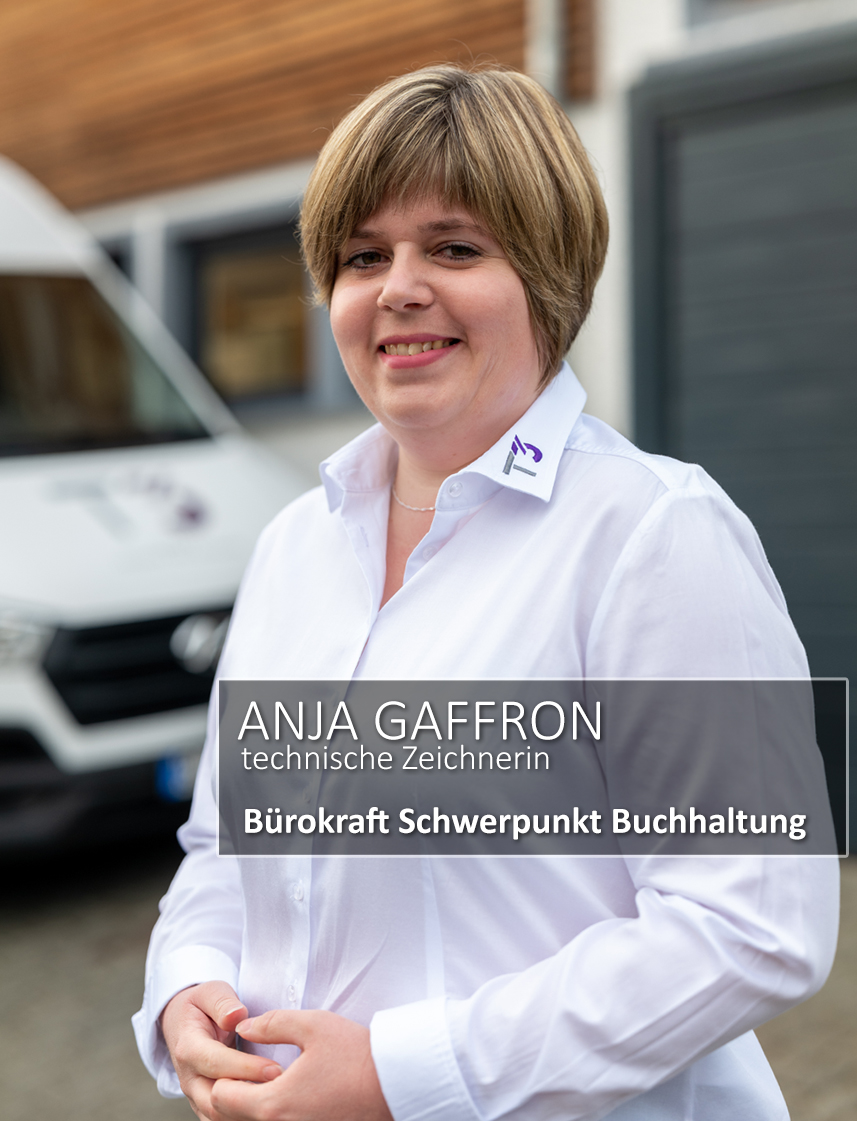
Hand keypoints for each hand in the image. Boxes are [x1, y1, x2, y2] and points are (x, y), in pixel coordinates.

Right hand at [160, 981, 281, 1120]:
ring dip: (249, 1112)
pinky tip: (270, 1108)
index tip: (276, 1069)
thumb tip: (237, 1016)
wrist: (182, 1023)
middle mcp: (189, 1079)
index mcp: (188, 1048)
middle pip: (215, 1099)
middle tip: (285, 1087)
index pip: (216, 1064)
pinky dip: (245, 1116)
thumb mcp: (210, 992)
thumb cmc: (201, 1005)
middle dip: (251, 1097)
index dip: (246, 1068)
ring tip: (281, 1099)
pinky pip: (224, 1120)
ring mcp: (196, 1096)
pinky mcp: (206, 1106)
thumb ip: (222, 1003)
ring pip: (218, 1117)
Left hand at [209, 1009, 393, 1120]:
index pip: (220, 1098)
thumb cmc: (356, 1055)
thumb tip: (244, 1027)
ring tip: (261, 1082)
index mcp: (273, 1104)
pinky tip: (286, 1096)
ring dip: (250, 1107)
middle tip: (241, 1069)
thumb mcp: (313, 1025)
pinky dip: (272, 1114)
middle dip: (231, 1093)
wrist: (396, 1085)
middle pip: (231, 1119)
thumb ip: (271, 1024)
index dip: (222, 1075)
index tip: (234, 1057)